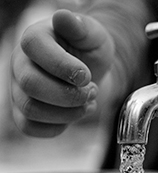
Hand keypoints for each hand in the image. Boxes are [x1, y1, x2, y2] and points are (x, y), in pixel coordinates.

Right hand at [11, 9, 114, 136]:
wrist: (89, 73)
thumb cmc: (90, 53)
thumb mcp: (94, 36)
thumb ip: (81, 27)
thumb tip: (63, 16)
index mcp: (36, 39)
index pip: (35, 48)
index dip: (64, 67)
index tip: (87, 76)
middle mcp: (21, 64)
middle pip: (32, 85)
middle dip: (69, 95)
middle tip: (91, 91)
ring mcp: (19, 90)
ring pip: (32, 110)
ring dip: (68, 112)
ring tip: (87, 102)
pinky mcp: (24, 112)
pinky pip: (30, 127)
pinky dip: (58, 126)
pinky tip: (74, 114)